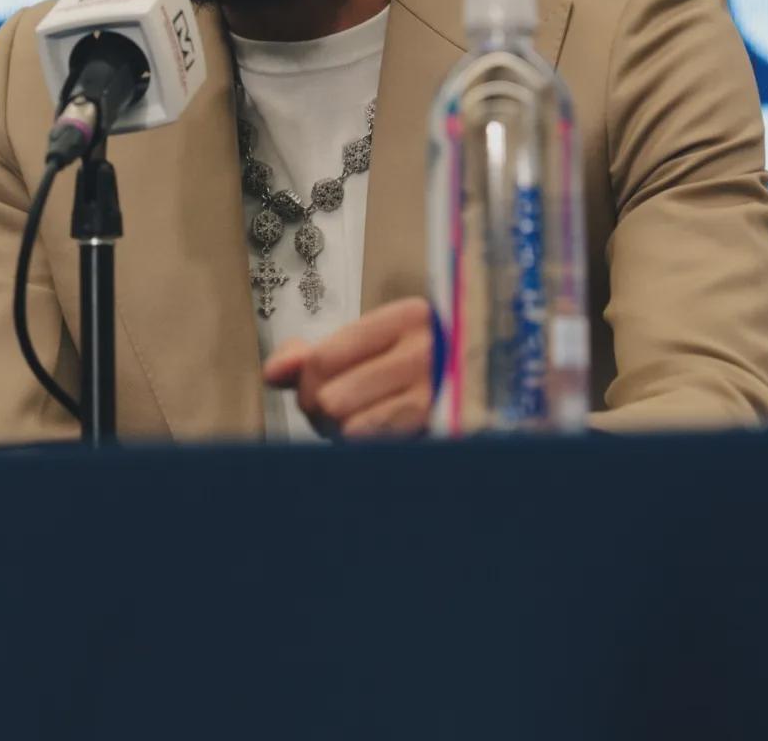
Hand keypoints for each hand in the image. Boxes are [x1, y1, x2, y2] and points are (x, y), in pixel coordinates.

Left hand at [262, 297, 432, 439]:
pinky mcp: (440, 433)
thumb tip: (274, 372)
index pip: (323, 357)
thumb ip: (316, 354)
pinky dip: (368, 449)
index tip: (317, 388)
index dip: (307, 382)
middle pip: (329, 397)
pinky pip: (375, 450)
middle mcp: (425, 352)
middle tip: (342, 411)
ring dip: (345, 434)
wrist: (493, 388)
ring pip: (348, 429)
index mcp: (406, 318)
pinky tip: (380, 439)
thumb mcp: (374, 345)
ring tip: (362, 425)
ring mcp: (436, 396)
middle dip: (324, 413)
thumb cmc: (423, 366)